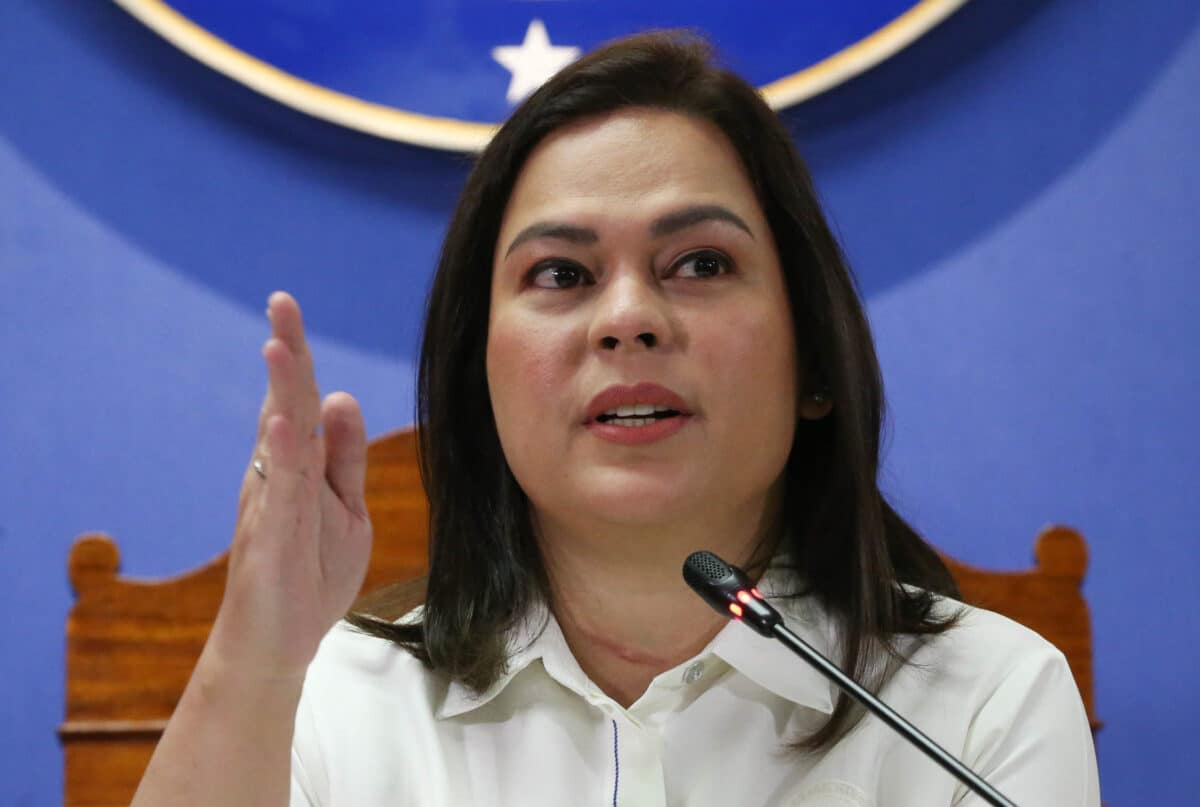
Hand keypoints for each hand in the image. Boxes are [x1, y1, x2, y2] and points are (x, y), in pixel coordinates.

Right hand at [208, 291, 372, 681]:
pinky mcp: (274, 539)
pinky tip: (282, 424)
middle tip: (280, 302)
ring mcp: (273, 506)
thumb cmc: (310, 573)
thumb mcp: (343, 507)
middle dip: (285, 353)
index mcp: (297, 465)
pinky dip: (282, 456)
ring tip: (278, 346)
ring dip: (281, 393)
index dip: (296, 355)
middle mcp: (278, 476)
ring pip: (281, 440)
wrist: (279, 644)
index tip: (286, 307)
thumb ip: (344, 457)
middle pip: (284, 405)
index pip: (300, 400)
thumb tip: (342, 397)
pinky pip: (282, 493)